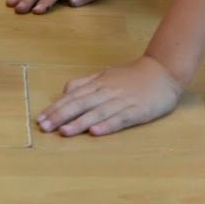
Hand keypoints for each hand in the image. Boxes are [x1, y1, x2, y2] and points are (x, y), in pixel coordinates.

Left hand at [37, 55, 182, 136]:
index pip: (72, 96)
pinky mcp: (137, 111)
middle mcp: (107, 92)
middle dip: (61, 116)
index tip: (40, 119)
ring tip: (64, 132)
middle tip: (44, 127)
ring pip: (97, 113)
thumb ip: (86, 83)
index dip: (56, 108)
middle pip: (80, 104)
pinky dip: (107, 125)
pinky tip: (95, 132)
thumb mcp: (106, 75)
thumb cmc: (133, 75)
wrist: (164, 70)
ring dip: (79, 123)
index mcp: (98, 84)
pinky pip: (120, 119)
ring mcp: (122, 101)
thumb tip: (65, 90)